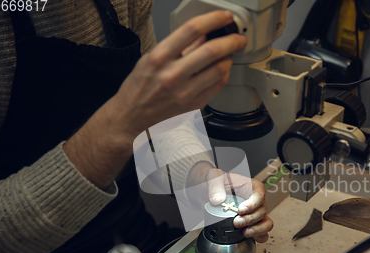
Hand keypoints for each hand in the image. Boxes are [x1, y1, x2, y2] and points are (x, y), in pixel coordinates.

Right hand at [107, 10, 246, 141]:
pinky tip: (222, 70)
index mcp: (158, 58)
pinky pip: (218, 86)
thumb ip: (178, 47)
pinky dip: (224, 74)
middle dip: (231, 40)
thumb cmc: (138, 89)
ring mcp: (184, 92)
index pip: (192, 30)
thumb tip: (203, 34)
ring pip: (220, 69)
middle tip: (238, 38)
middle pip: (212, 50)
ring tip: (229, 54)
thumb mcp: (151, 59)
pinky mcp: (193, 106)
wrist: (131, 118)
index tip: (224, 17)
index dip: (213, 19)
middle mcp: (172, 75)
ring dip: (229, 58)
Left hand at [187, 163, 273, 242]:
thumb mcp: (214, 177)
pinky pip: (262, 233)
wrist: (208, 192)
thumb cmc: (216, 182)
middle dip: (251, 219)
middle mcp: (255, 201)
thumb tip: (218, 199)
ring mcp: (254, 213)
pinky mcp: (250, 224)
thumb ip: (215, 186)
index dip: (253, 203)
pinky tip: (248, 237)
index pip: (259, 194)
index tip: (241, 210)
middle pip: (262, 210)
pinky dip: (258, 237)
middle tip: (237, 222)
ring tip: (244, 232)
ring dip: (257, 230)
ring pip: (266, 223)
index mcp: (251, 186)